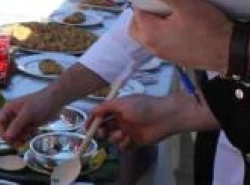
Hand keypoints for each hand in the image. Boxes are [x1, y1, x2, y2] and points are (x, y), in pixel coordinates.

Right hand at [0, 89, 62, 142]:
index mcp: (9, 109)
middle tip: (22, 140)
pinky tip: (35, 131)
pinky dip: (28, 136)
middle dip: (13, 137)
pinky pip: (24, 136)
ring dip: (22, 137)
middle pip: (6, 132)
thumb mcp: (28, 113)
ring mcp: (21, 122)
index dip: (1, 132)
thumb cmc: (40, 103)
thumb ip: (17, 124)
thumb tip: (7, 136)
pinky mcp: (28, 126)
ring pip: (15, 136)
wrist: (55, 101)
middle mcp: (13, 116)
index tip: (9, 139)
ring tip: (31, 132)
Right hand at [90, 93, 215, 149]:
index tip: (86, 129)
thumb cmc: (142, 107)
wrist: (163, 117)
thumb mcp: (121, 103)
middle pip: (104, 128)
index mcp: (117, 108)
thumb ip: (104, 107)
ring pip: (113, 138)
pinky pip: (123, 146)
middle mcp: (121, 119)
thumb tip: (92, 112)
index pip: (101, 115)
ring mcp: (128, 131)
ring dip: (114, 137)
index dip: (93, 121)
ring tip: (122, 134)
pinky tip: (130, 139)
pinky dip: (124, 144)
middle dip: (100, 131)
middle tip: (101, 133)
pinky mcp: (134, 141)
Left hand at [128, 0, 231, 71]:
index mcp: (149, 34)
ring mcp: (165, 53)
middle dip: (147, 9)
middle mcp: (153, 47)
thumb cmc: (208, 29)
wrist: (232, 53)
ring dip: (158, 18)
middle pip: (139, 23)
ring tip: (173, 4)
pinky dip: (168, 28)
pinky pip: (165, 38)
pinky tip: (183, 18)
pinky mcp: (177, 55)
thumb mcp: (185, 4)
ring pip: (152, 31)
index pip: (136, 10)